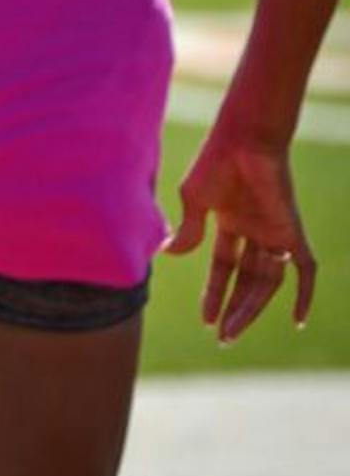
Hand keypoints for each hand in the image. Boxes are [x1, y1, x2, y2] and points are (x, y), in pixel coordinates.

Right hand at [163, 125, 315, 341]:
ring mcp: (274, 233)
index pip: (223, 267)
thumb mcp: (194, 199)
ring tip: (232, 330)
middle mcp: (255, 231)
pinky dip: (305, 293)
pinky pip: (304, 268)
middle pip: (247, 280)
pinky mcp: (291, 231)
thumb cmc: (215, 161)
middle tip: (222, 336)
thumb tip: (171, 254)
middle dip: (234, 308)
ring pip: (268, 281)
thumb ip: (188, 229)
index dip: (214, 292)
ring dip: (251, 308)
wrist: (244, 139)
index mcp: (230, 222)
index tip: (205, 318)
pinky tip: (298, 319)